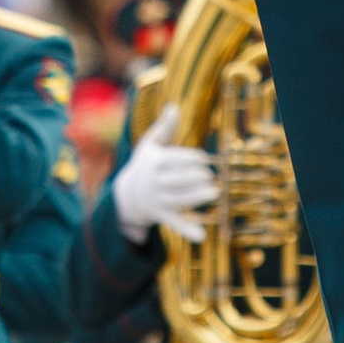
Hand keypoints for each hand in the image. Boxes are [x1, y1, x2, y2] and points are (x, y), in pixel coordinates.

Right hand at [114, 108, 217, 241]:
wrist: (127, 193)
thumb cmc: (146, 163)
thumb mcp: (151, 143)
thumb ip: (165, 126)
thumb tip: (174, 106)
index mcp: (153, 163)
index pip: (172, 160)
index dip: (189, 159)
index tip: (205, 159)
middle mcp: (153, 182)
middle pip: (174, 180)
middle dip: (193, 177)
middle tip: (210, 175)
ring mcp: (158, 200)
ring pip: (177, 200)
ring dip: (195, 197)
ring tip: (215, 193)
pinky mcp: (163, 216)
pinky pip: (174, 223)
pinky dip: (187, 230)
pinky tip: (202, 236)